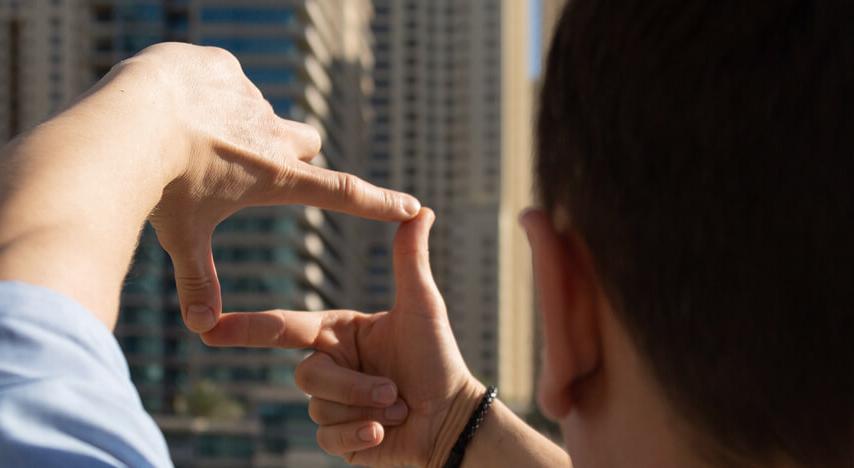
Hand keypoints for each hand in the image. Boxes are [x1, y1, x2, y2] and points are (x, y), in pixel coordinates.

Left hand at [115, 43, 419, 331]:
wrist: (130, 119)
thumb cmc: (160, 183)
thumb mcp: (182, 236)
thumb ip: (196, 281)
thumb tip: (202, 329)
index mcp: (274, 177)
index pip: (341, 193)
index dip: (377, 202)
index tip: (411, 205)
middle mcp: (272, 134)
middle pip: (305, 142)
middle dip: (289, 153)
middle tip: (247, 163)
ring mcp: (250, 97)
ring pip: (257, 111)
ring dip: (234, 123)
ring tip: (188, 136)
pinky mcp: (224, 67)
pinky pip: (222, 79)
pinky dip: (204, 93)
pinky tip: (174, 105)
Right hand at [201, 209, 483, 465]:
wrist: (452, 419)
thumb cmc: (439, 358)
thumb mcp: (422, 306)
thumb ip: (410, 260)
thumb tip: (422, 209)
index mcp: (337, 333)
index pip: (285, 327)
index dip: (247, 327)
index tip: (208, 326)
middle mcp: (329, 365)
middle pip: (306, 375)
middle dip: (353, 385)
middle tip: (393, 390)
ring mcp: (332, 403)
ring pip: (318, 407)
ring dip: (364, 409)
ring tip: (399, 406)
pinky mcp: (338, 439)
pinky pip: (327, 439)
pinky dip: (359, 438)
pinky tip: (385, 433)